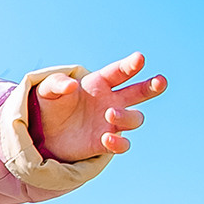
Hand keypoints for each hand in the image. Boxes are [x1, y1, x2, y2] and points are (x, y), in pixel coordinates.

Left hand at [29, 52, 167, 160]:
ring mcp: (111, 122)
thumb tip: (72, 85)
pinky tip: (106, 138)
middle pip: (139, 92)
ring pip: (134, 118)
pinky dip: (118, 142)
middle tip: (160, 81)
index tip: (139, 58)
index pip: (119, 72)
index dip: (131, 65)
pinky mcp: (105, 142)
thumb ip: (57, 84)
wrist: (43, 132)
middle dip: (151, 86)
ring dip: (127, 116)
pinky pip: (122, 145)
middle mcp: (111, 101)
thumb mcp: (46, 90)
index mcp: (99, 82)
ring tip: (109, 114)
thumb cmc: (49, 104)